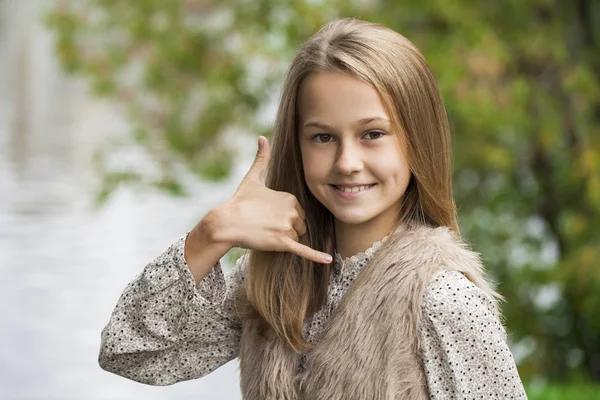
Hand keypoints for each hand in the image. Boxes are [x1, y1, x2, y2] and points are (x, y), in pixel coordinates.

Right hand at [212, 136, 331, 263]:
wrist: (226, 222)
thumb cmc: (239, 201)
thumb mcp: (253, 178)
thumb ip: (262, 158)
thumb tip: (262, 136)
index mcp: (290, 197)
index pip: (298, 213)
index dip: (285, 217)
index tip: (268, 216)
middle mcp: (292, 210)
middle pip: (300, 226)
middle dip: (287, 229)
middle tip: (266, 226)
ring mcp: (287, 227)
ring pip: (296, 238)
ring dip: (284, 239)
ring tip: (265, 233)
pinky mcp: (282, 242)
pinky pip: (304, 250)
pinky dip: (316, 256)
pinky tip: (328, 260)